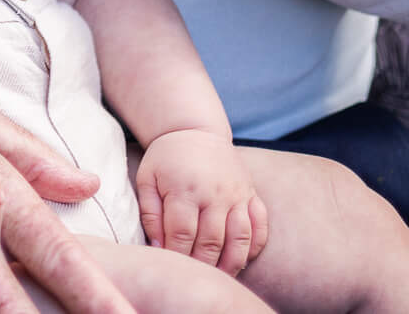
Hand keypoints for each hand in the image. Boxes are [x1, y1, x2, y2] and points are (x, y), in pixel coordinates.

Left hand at [134, 128, 268, 274]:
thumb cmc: (166, 159)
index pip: (183, 234)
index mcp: (184, 189)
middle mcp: (214, 193)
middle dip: (203, 265)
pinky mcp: (251, 193)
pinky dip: (255, 245)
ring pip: (241, 238)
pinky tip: (243, 258)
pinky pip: (261, 225)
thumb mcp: (147, 179)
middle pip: (212, 241)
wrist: (194, 130)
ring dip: (232, 263)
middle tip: (195, 277)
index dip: (177, 256)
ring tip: (220, 276)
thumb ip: (150, 214)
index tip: (172, 268)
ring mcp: (237, 193)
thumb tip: (158, 247)